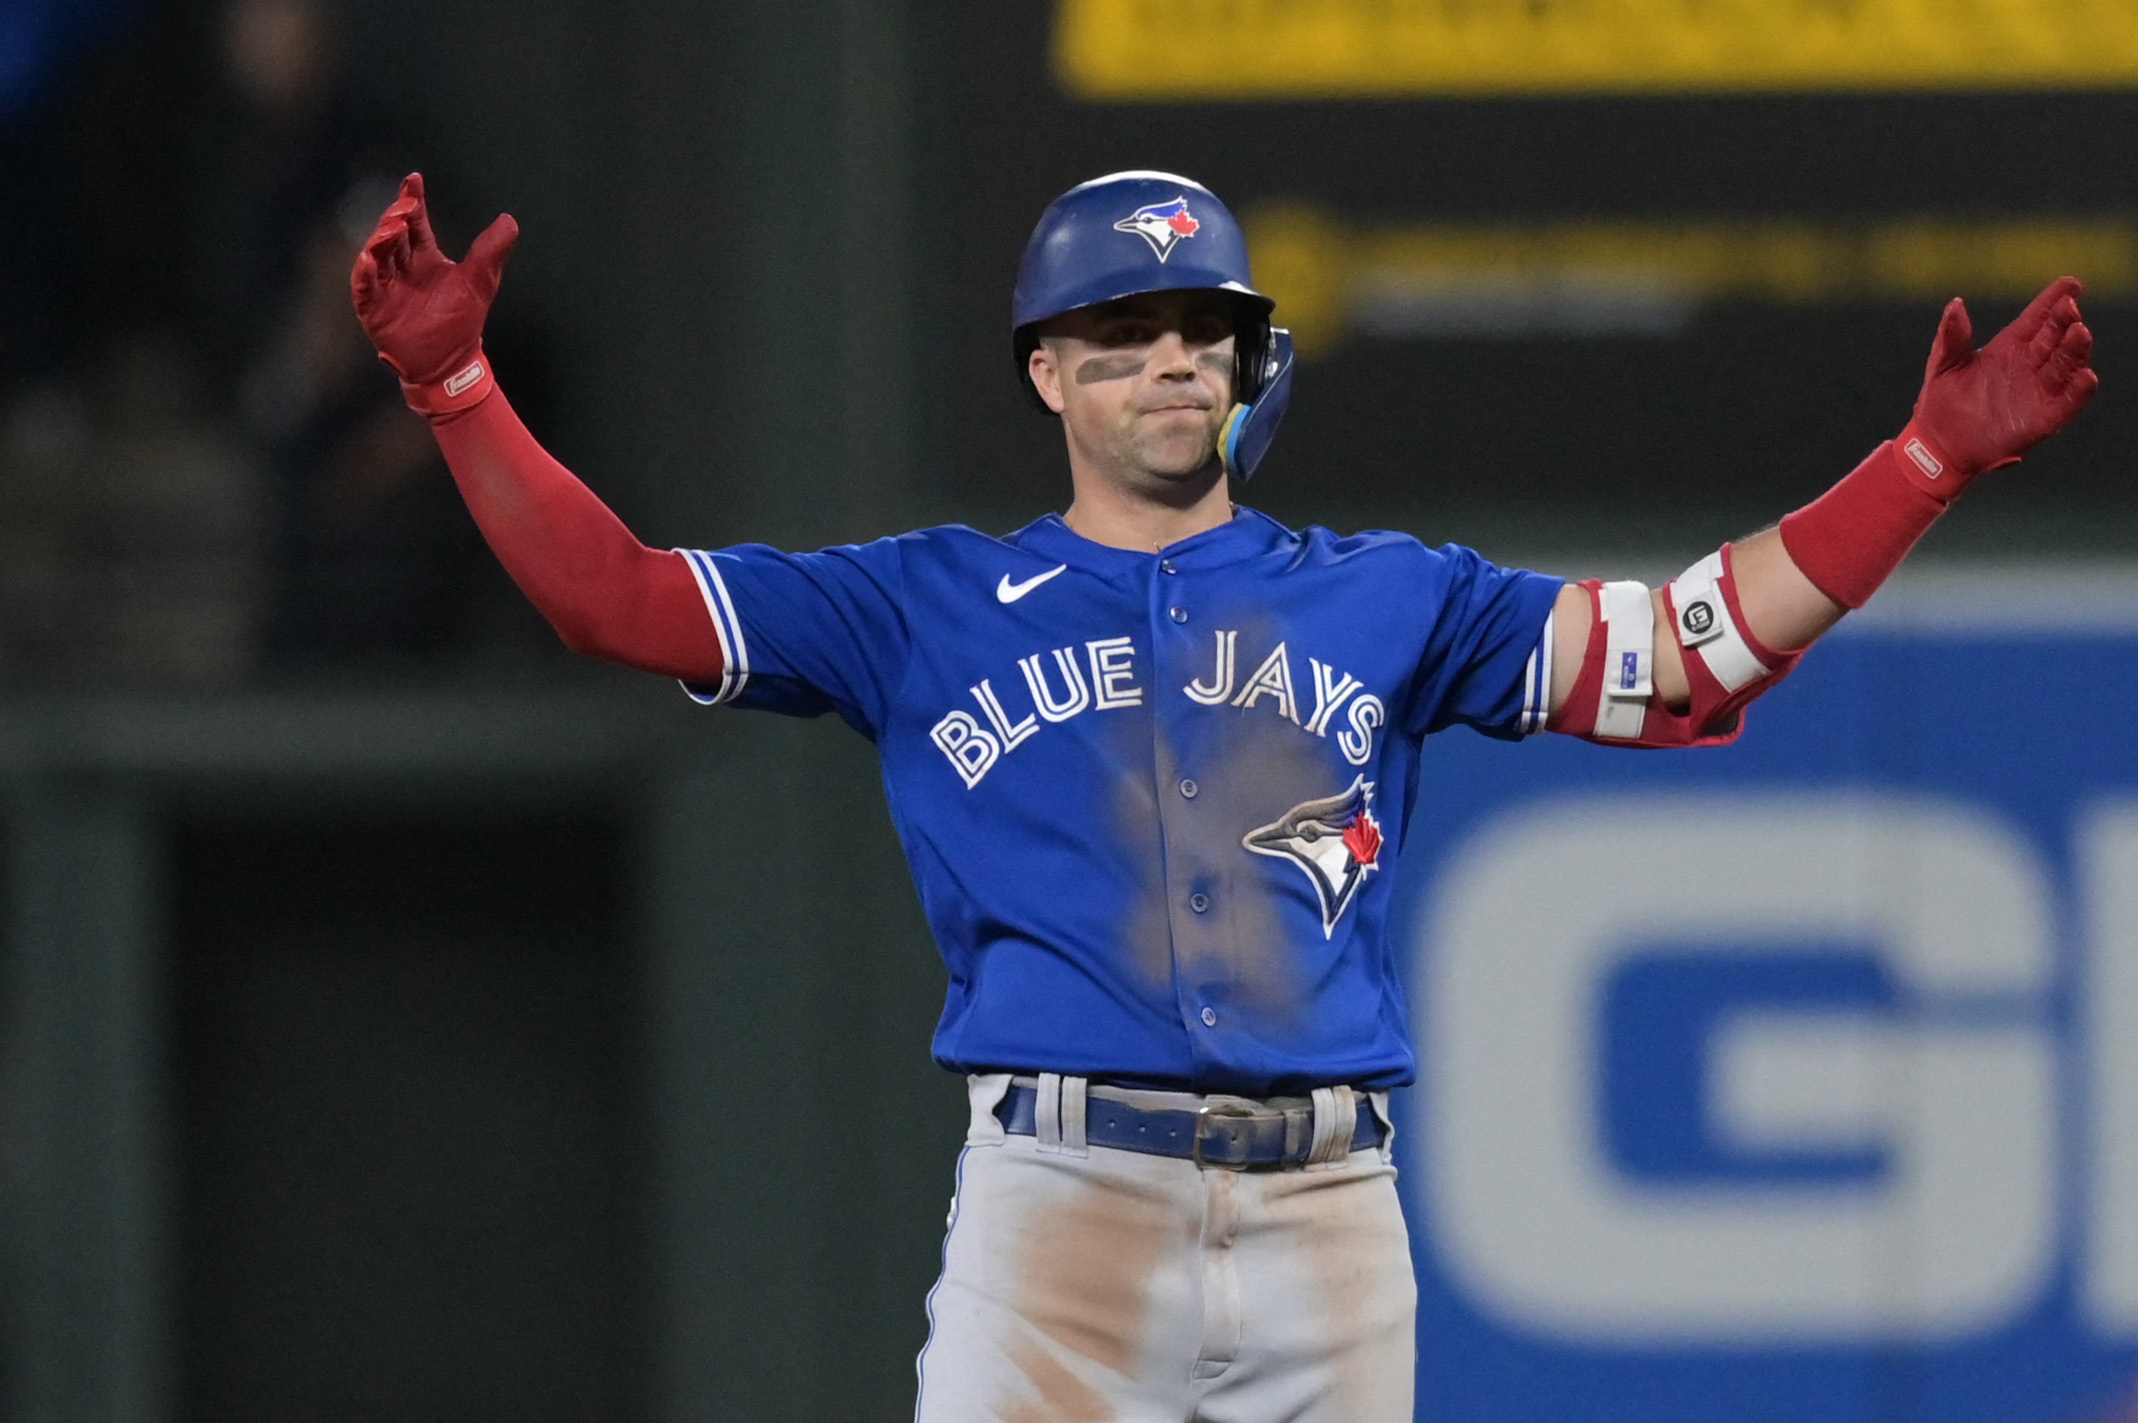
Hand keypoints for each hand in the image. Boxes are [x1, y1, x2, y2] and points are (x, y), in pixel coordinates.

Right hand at [349, 173, 517, 386]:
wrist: (449, 363)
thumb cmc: (461, 322)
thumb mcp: (480, 282)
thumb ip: (491, 251)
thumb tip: (510, 221)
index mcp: (424, 257)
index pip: (416, 223)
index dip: (413, 200)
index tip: (414, 179)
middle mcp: (402, 267)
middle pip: (394, 234)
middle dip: (397, 217)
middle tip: (405, 206)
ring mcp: (385, 286)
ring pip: (377, 254)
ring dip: (381, 238)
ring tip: (392, 227)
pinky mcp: (373, 308)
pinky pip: (364, 287)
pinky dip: (364, 272)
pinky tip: (368, 258)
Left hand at [1912, 275, 2096, 480]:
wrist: (1937, 446)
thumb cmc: (1940, 402)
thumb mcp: (1943, 364)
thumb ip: (1952, 336)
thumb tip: (1955, 304)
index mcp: (2009, 348)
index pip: (2038, 318)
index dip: (2054, 300)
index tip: (2070, 283)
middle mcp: (2030, 365)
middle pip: (2056, 337)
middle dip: (2065, 321)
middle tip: (2070, 306)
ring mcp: (2039, 391)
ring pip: (2066, 364)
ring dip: (2076, 349)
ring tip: (2080, 332)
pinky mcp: (2043, 419)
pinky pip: (2069, 403)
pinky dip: (2080, 391)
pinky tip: (2086, 376)